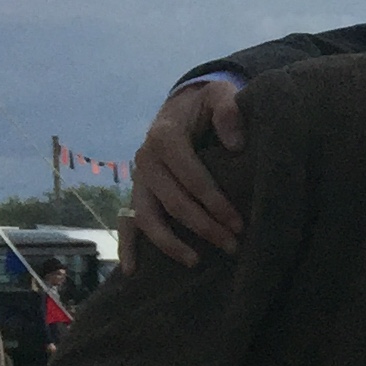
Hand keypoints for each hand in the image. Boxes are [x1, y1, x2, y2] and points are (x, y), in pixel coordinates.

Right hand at [129, 77, 250, 266]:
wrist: (182, 108)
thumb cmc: (207, 105)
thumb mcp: (221, 95)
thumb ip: (229, 110)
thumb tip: (236, 143)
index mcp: (164, 136)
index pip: (189, 173)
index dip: (213, 200)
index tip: (239, 222)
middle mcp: (145, 159)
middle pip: (172, 200)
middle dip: (203, 226)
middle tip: (233, 246)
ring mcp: (139, 179)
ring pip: (147, 217)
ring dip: (170, 243)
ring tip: (196, 262)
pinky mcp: (138, 193)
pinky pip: (126, 222)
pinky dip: (127, 246)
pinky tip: (131, 270)